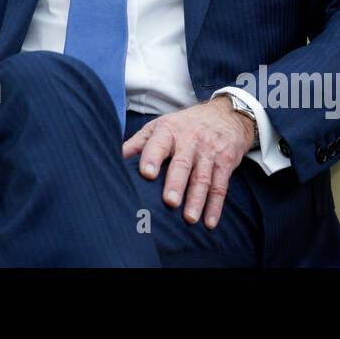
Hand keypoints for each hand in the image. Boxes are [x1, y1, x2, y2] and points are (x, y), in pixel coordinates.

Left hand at [121, 96, 254, 228]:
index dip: (152, 158)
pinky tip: (209, 223)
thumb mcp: (161, 126)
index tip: (146, 174)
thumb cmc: (184, 125)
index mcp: (169, 130)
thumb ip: (138, 143)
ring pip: (203, 178)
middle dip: (176, 183)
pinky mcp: (225, 164)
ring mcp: (209, 152)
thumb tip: (114, 159)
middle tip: (170, 202)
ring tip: (190, 218)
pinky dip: (215, 206)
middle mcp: (190, 140)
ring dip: (197, 200)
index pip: (159, 143)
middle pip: (183, 163)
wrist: (225, 115)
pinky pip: (220, 186)